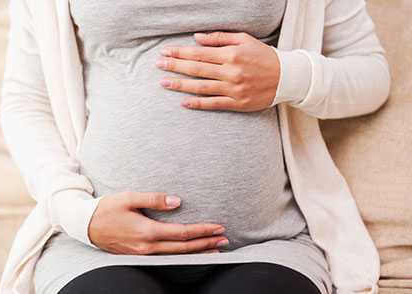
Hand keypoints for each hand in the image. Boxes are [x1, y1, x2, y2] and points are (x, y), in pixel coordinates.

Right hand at [88, 191, 227, 254]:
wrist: (85, 225)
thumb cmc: (107, 209)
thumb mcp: (129, 198)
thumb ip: (155, 199)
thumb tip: (178, 201)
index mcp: (147, 231)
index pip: (182, 233)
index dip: (202, 230)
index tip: (218, 227)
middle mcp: (147, 247)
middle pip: (184, 248)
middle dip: (206, 243)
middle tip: (225, 239)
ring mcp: (143, 254)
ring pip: (177, 255)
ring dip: (197, 251)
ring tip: (214, 249)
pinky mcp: (139, 255)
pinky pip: (167, 257)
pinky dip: (183, 255)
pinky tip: (190, 252)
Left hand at [156, 31, 279, 111]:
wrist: (286, 78)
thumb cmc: (263, 56)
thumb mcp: (244, 40)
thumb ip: (219, 38)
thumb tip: (196, 38)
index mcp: (231, 54)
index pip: (199, 53)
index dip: (180, 53)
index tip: (165, 52)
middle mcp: (230, 72)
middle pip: (197, 69)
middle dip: (175, 66)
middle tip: (158, 65)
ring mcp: (233, 89)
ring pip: (201, 87)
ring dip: (181, 85)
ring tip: (165, 83)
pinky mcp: (237, 103)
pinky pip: (214, 104)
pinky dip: (198, 104)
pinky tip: (184, 102)